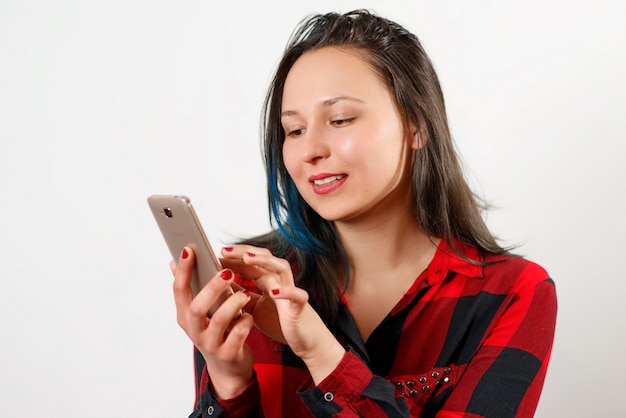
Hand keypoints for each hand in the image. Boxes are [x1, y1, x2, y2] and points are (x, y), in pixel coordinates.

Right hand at [171, 247, 254, 398]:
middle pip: (197, 308)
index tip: (189, 249)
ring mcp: (210, 343)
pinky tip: (249, 315)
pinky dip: (246, 322)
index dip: (182, 270)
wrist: (228, 368)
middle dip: (212, 288)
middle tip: (227, 272)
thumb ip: (190, 289)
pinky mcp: (228, 353)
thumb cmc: (215, 332)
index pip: (179, 291)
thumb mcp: (200, 313)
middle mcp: (194, 330)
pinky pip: (238, 334)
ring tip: (245, 294)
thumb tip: (173, 261)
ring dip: (233, 304)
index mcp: (185, 316)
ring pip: (219, 321)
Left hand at [222, 245, 344, 383]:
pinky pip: (296, 295)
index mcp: (268, 282)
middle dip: (245, 252)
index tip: (216, 254)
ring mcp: (291, 291)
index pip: (251, 263)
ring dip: (264, 261)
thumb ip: (241, 295)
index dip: (235, 257)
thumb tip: (220, 285)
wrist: (306, 341)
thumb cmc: (281, 322)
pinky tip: (274, 292)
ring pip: (281, 268)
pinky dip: (286, 292)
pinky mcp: (300, 306)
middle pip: (265, 258)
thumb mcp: (254, 307)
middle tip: (225, 250)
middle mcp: (280, 282)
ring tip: (247, 258)